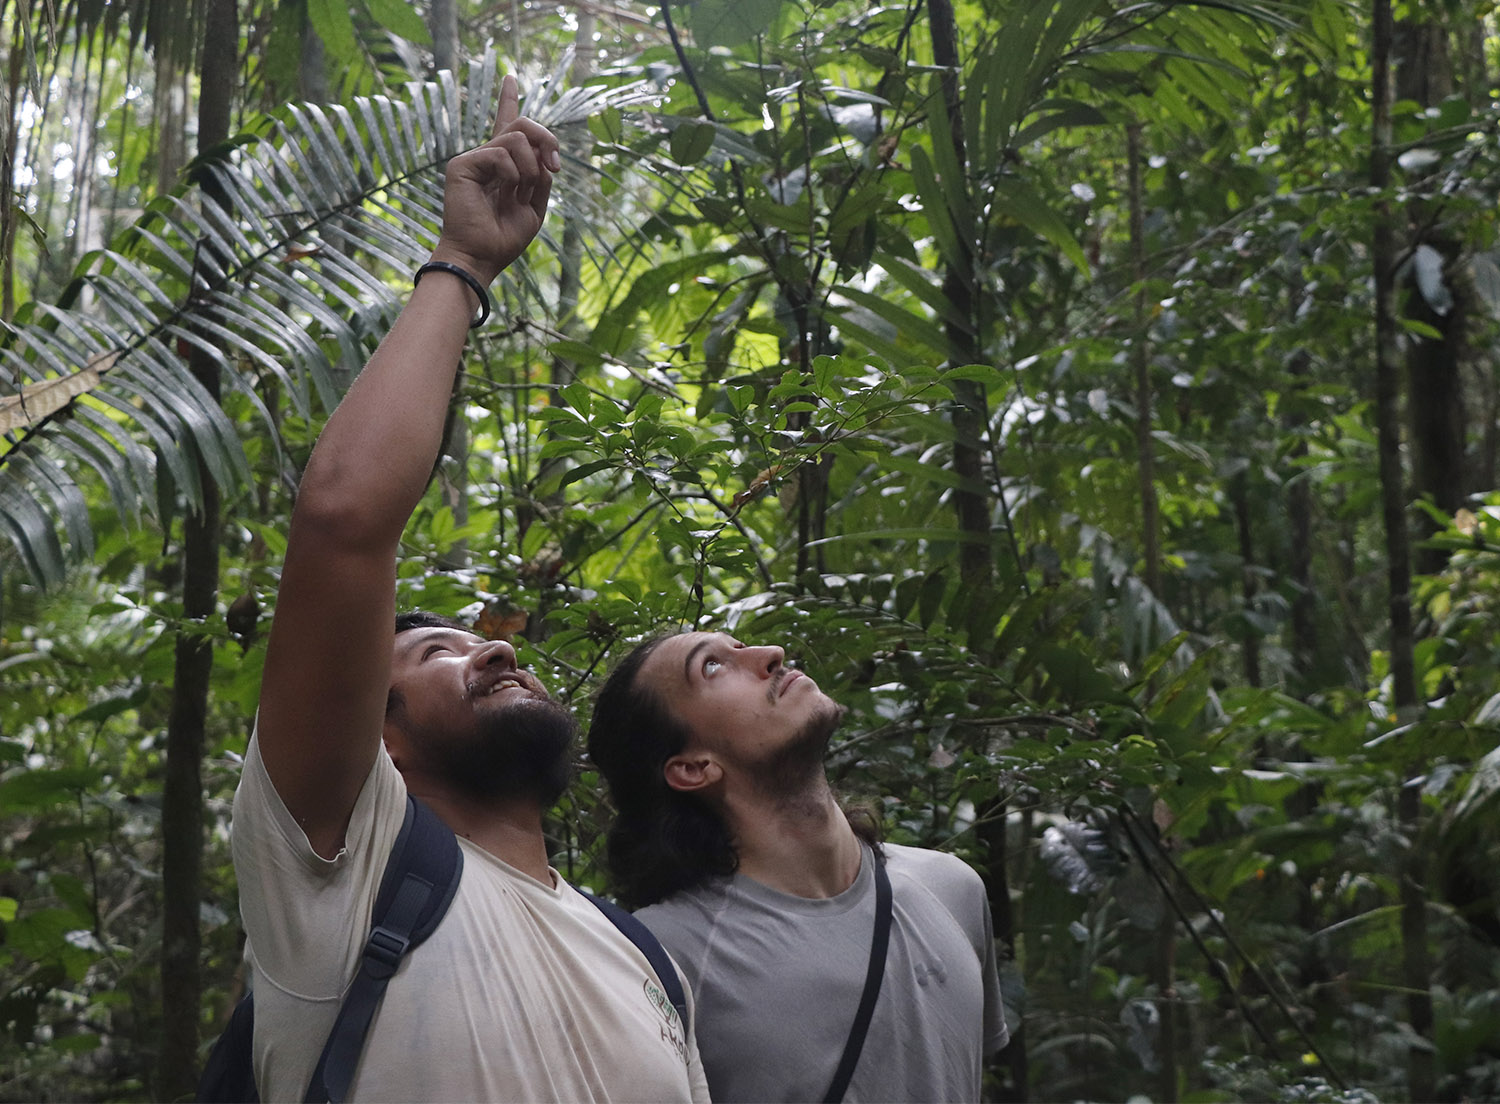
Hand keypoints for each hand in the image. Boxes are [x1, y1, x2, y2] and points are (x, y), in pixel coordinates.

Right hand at [430, 74, 560, 286]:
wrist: (481, 257)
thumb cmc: (504, 238)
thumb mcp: (535, 208)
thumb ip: (541, 178)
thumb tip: (543, 156)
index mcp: (505, 167)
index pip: (507, 126)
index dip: (508, 100)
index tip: (510, 77)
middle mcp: (488, 157)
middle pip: (522, 124)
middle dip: (547, 139)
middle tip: (553, 167)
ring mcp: (474, 159)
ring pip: (516, 137)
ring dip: (531, 167)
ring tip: (520, 192)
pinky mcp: (462, 164)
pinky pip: (501, 154)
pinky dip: (513, 174)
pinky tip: (506, 192)